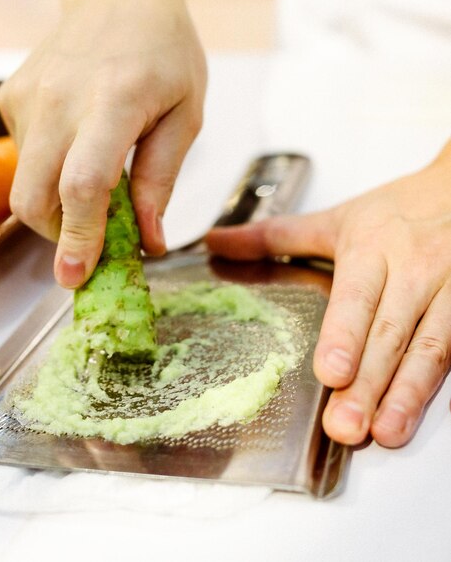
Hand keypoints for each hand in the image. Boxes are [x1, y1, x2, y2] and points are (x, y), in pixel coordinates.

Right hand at [0, 0, 205, 288]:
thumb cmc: (163, 52)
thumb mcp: (185, 115)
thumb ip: (161, 181)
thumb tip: (148, 242)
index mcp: (113, 100)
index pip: (83, 184)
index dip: (78, 238)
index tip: (76, 277)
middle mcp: (59, 99)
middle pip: (33, 198)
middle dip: (59, 234)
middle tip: (92, 236)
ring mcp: (27, 97)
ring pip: (24, 184)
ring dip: (57, 202)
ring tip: (94, 172)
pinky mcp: (10, 97)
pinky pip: (22, 157)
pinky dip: (48, 170)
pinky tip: (75, 141)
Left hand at [206, 144, 450, 447]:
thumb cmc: (395, 212)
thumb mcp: (334, 220)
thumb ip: (273, 236)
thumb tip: (216, 242)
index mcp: (371, 249)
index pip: (357, 297)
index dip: (345, 334)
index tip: (331, 370)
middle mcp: (413, 272)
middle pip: (389, 333)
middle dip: (368, 383)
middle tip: (344, 425)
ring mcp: (450, 292)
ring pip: (430, 348)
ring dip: (407, 394)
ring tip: (384, 433)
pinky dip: (437, 387)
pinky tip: (418, 414)